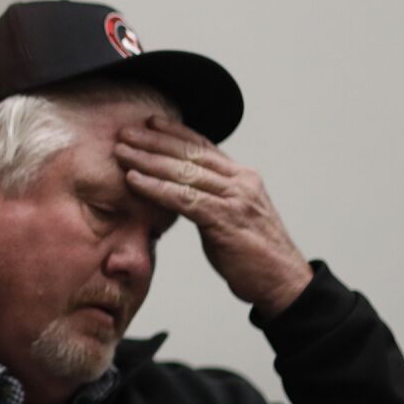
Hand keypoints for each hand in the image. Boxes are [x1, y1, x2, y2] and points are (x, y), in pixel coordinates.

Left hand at [114, 115, 312, 315]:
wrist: (282, 282)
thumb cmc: (253, 254)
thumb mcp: (233, 216)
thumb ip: (212, 198)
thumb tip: (182, 191)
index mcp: (243, 177)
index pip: (204, 146)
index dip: (175, 132)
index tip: (150, 121)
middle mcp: (241, 182)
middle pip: (190, 153)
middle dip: (155, 141)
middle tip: (125, 132)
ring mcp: (235, 199)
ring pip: (184, 172)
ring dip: (148, 160)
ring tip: (121, 152)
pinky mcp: (225, 220)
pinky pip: (183, 198)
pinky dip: (155, 187)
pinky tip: (134, 180)